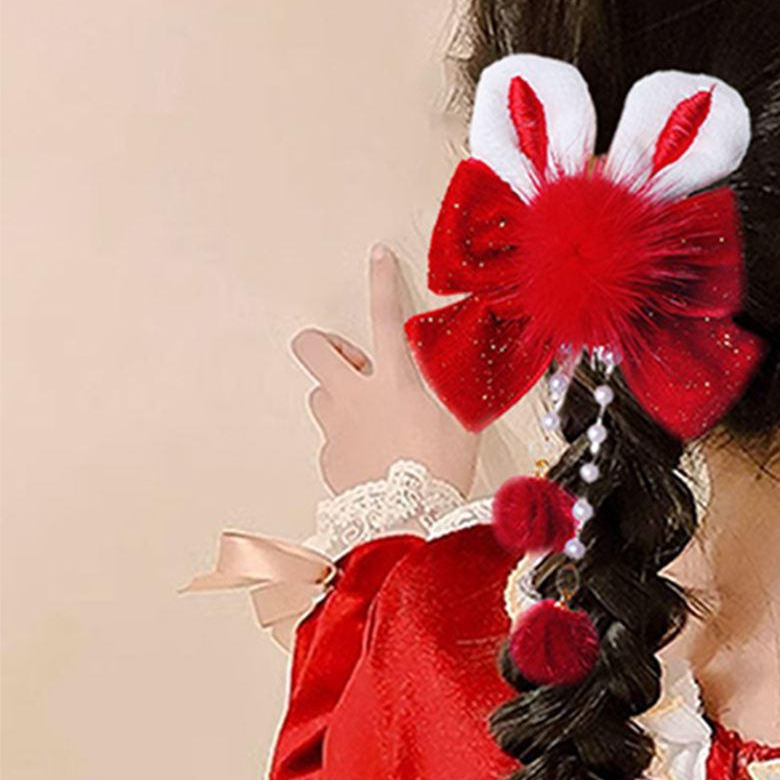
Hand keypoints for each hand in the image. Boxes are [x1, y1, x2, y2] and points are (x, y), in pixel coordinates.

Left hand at [291, 244, 479, 495]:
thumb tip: (467, 374)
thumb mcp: (463, 425)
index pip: (384, 316)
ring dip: (340, 396)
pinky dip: (349, 440)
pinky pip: (333, 438)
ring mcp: (336, 428)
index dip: (382, 280)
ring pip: (320, 394)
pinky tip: (374, 457)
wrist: (406, 523)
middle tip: (351, 360)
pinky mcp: (328, 458)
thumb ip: (456, 393)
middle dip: (324, 345)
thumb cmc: (437, 475)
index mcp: (394, 381)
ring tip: (371, 416)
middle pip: (312, 349)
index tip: (377, 256)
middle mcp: (356, 398)